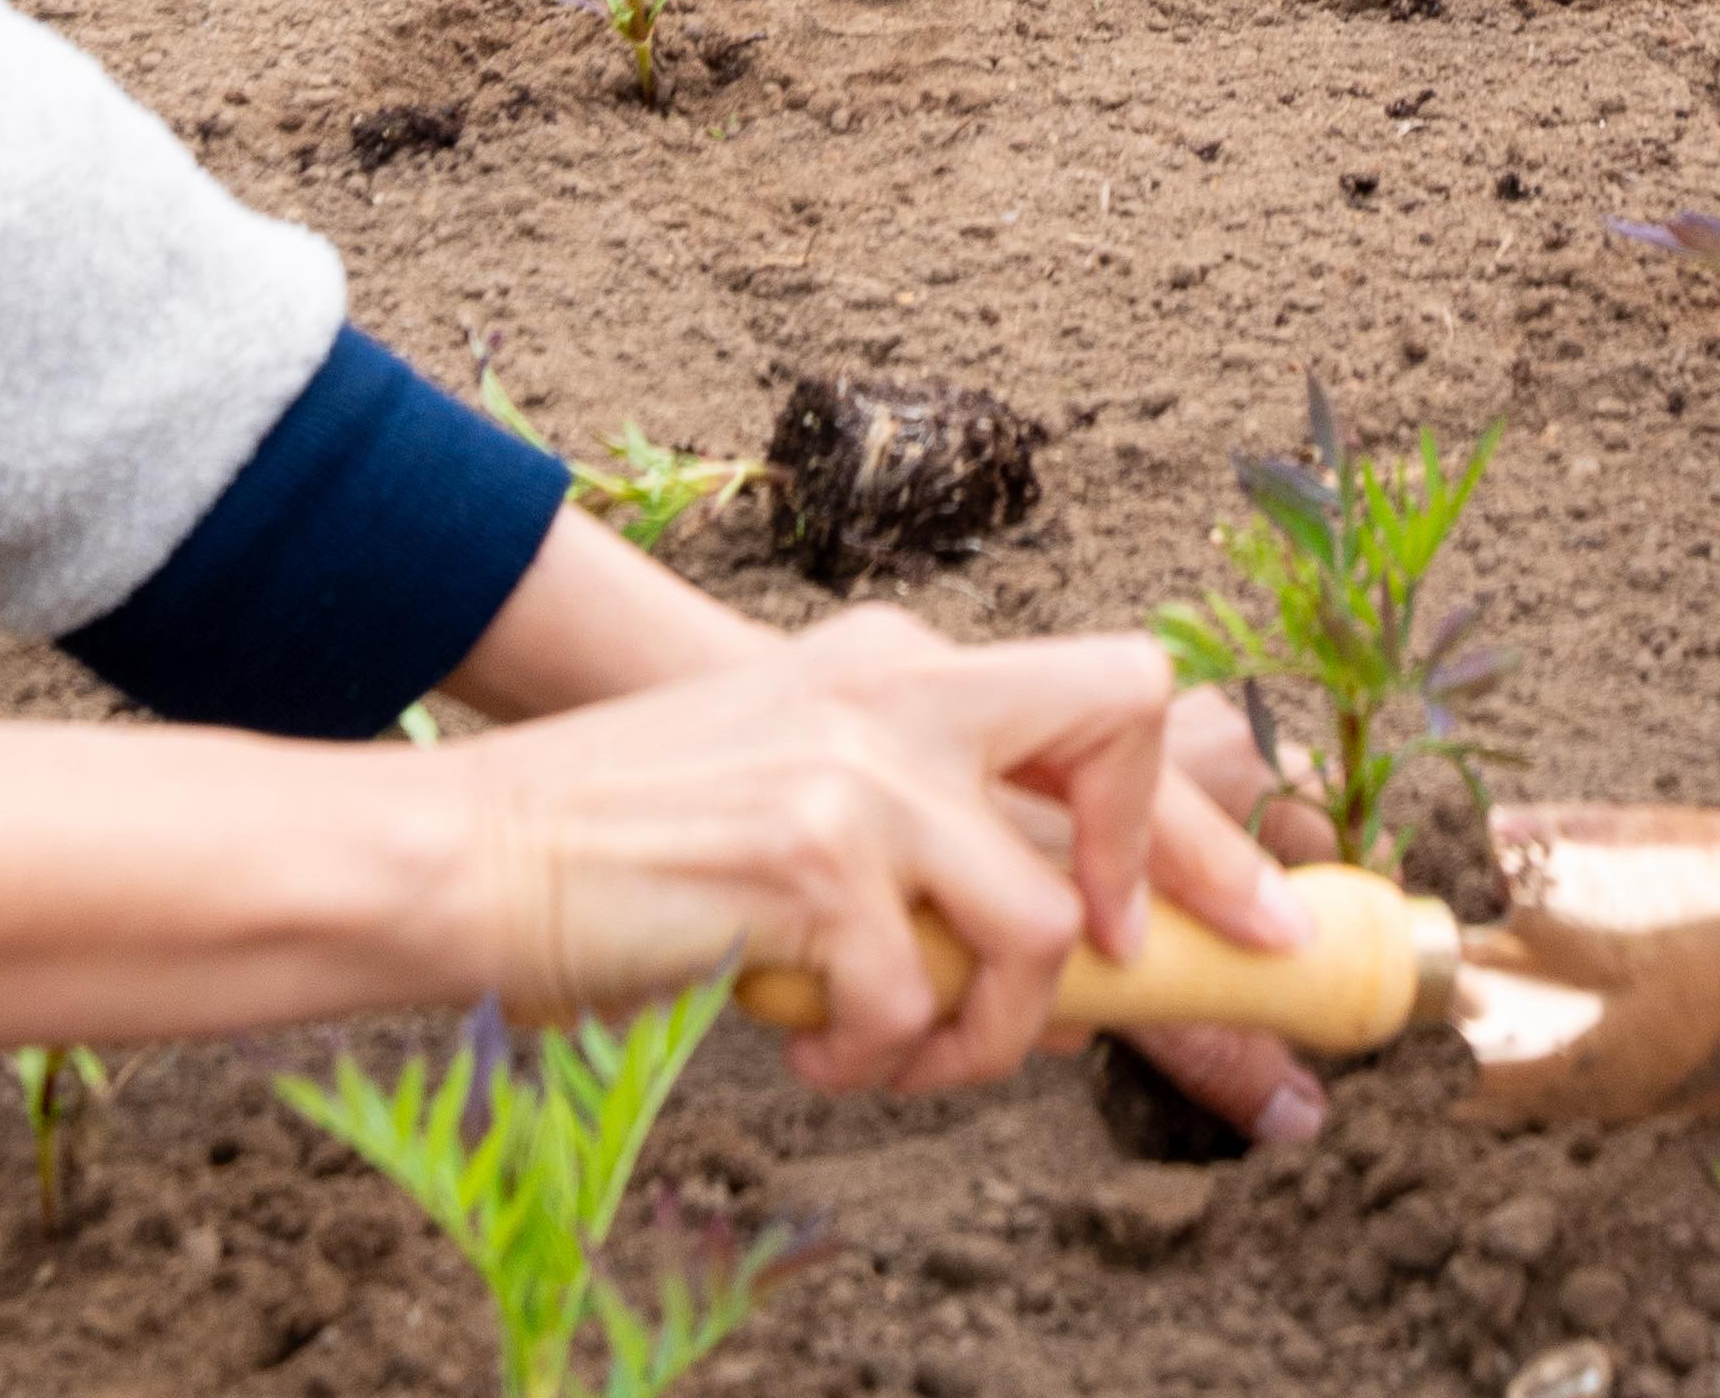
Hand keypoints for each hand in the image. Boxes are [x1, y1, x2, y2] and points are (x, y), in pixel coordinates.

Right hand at [449, 627, 1281, 1090]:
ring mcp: (858, 763)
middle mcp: (895, 683)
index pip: (1100, 695)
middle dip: (1177, 857)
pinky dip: (875, 1055)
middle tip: (1141, 971)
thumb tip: (1050, 951)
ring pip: (1036, 918)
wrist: (472, 851)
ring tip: (890, 1052)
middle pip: (1122, 707)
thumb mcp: (801, 807)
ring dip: (984, 1030)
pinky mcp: (811, 855)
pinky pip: (917, 999)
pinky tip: (806, 1042)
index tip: (1247, 913)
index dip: (1187, 816)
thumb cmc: (630, 854)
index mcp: (895, 664)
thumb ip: (917, 841)